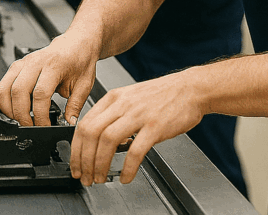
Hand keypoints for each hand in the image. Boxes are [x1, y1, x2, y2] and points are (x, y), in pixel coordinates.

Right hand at [0, 33, 98, 128]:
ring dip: (8, 109)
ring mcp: (24, 62)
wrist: (76, 42)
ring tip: (20, 119)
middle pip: (18, 92)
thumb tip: (69, 123)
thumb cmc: (80, 59)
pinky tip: (16, 108)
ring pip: (4, 88)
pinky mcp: (17, 65)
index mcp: (54, 65)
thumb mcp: (84, 84)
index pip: (40, 94)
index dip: (40, 115)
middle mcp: (36, 62)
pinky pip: (2, 85)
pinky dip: (5, 100)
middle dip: (21, 115)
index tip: (44, 126)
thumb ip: (75, 105)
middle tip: (30, 126)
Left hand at [71, 69, 205, 185]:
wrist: (191, 89)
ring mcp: (138, 115)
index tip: (76, 164)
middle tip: (84, 176)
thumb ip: (114, 115)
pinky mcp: (155, 127)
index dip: (76, 149)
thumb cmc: (163, 95)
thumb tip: (99, 139)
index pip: (84, 124)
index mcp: (114, 98)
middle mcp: (123, 105)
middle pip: (91, 133)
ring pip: (107, 141)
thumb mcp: (131, 97)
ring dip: (99, 165)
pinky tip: (126, 177)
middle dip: (83, 160)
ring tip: (100, 178)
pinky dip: (127, 168)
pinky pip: (135, 151)